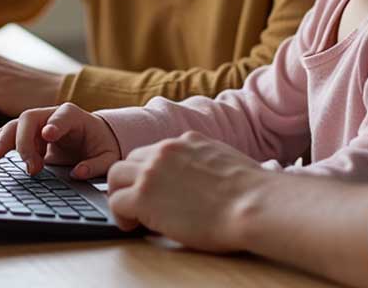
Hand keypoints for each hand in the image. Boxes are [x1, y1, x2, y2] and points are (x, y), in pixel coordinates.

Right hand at [0, 102, 121, 177]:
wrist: (95, 139)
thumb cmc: (101, 146)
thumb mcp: (107, 157)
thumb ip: (95, 165)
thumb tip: (77, 173)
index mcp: (75, 116)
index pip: (62, 115)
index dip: (55, 124)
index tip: (48, 135)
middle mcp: (52, 115)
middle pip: (30, 118)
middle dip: (25, 141)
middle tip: (31, 168)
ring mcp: (38, 124)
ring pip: (15, 124)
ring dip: (3, 140)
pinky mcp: (28, 134)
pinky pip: (9, 134)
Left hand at [107, 132, 263, 251]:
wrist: (252, 204)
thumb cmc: (251, 192)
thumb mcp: (226, 161)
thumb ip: (206, 162)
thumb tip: (202, 181)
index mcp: (188, 140)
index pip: (157, 151)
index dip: (153, 173)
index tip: (158, 190)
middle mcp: (167, 149)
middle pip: (131, 159)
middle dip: (133, 180)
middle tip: (140, 204)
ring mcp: (153, 170)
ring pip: (115, 175)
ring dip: (121, 194)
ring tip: (133, 216)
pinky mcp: (144, 195)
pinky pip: (116, 202)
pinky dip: (121, 215)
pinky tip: (134, 226)